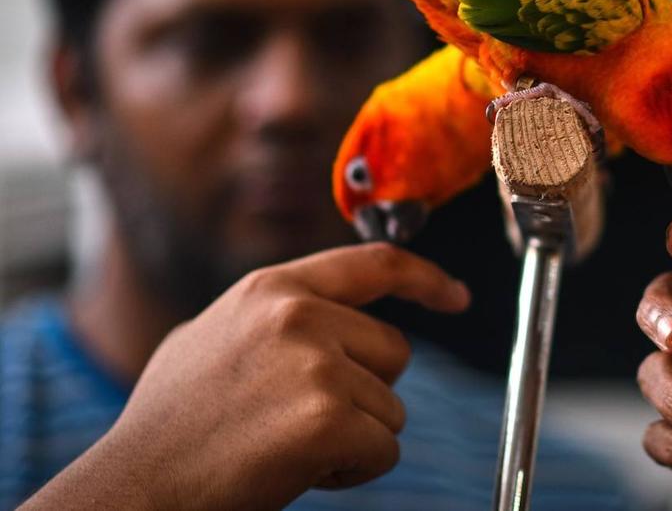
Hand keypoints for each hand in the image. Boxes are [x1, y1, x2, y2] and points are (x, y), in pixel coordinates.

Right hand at [22, 244, 469, 510]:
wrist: (136, 487)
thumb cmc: (171, 425)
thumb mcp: (210, 336)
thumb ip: (271, 316)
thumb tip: (326, 312)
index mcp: (271, 289)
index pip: (374, 262)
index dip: (424, 277)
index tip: (456, 295)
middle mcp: (298, 314)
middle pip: (395, 351)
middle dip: (364, 393)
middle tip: (297, 420)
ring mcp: (315, 363)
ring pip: (392, 407)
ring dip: (354, 437)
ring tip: (284, 445)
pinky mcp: (328, 417)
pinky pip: (385, 449)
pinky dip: (354, 471)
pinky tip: (298, 471)